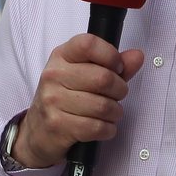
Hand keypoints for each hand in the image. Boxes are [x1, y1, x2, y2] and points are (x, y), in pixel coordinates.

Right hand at [12, 33, 143, 168]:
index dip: (111, 56)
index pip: (89, 44)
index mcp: (61, 56)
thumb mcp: (84, 75)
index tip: (117, 67)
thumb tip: (137, 56)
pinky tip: (102, 127)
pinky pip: (96, 127)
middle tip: (117, 95)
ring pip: (103, 106)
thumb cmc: (64, 99)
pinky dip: (107, 130)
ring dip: (115, 113)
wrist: (38, 131)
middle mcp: (54, 75)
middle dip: (120, 90)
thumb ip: (113, 65)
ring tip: (110, 113)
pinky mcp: (57, 125)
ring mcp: (53, 100)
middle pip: (103, 78)